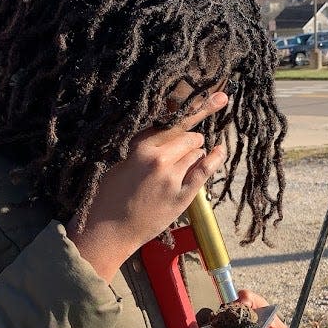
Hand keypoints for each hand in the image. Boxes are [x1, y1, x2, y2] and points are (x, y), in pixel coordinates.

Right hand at [67, 91, 228, 279]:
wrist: (108, 231)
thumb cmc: (109, 196)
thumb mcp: (120, 161)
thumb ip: (144, 146)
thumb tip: (166, 132)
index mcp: (140, 146)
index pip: (172, 121)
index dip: (194, 109)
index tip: (217, 96)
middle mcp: (158, 158)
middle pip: (189, 135)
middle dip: (190, 138)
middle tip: (186, 146)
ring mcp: (171, 177)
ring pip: (196, 152)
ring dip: (194, 154)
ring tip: (179, 167)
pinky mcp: (181, 196)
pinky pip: (205, 170)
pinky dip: (214, 158)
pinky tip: (219, 150)